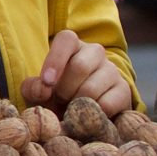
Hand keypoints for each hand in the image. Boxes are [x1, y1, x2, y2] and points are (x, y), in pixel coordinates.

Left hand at [20, 30, 134, 115]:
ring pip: (92, 88)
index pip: (66, 40)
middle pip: (80, 66)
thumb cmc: (55, 96)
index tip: (47, 83)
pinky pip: (106, 104)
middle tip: (59, 100)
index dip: (55, 60)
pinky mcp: (123, 89)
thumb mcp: (38, 92)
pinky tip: (87, 116)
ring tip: (72, 109)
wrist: (82, 115)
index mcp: (73, 45)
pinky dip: (91, 116)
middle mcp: (95, 52)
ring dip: (76, 105)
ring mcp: (112, 70)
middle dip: (64, 89)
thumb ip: (33, 88)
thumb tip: (43, 89)